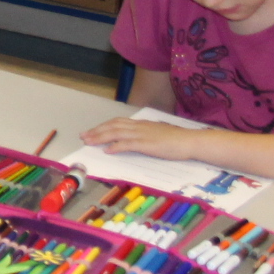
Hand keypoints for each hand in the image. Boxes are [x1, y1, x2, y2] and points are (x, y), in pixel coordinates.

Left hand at [80, 116, 201, 160]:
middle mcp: (138, 127)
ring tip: (89, 142)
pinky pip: (127, 144)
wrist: (190, 141)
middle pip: (112, 126)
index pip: (117, 122)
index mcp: (141, 124)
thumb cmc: (176, 140)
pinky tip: (107, 150)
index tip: (92, 131)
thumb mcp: (157, 134)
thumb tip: (133, 140)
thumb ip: (144, 135)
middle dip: (96, 131)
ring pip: (116, 133)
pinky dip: (116, 146)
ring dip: (100, 137)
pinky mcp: (146, 144)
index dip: (103, 126)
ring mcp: (142, 134)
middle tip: (83, 136)